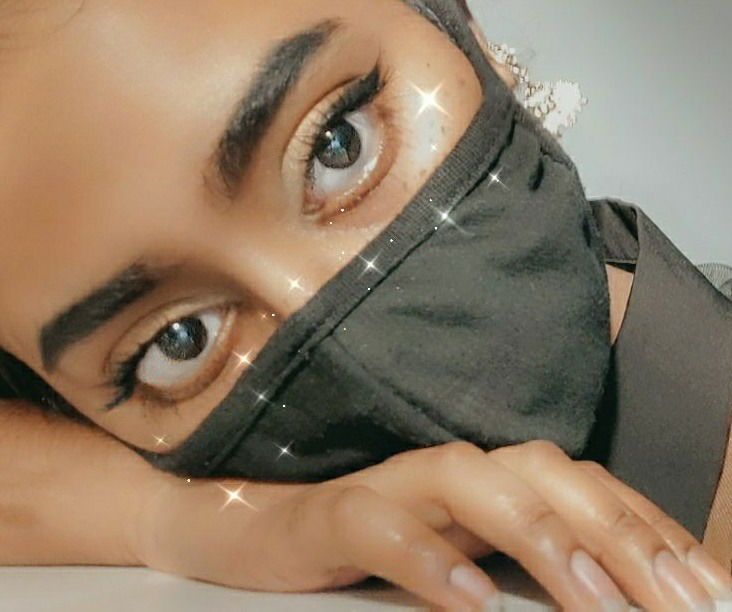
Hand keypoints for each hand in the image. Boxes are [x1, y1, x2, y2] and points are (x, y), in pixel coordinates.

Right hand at [133, 440, 731, 610]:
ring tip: (592, 599)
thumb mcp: (472, 558)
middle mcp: (454, 470)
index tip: (710, 594)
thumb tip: (618, 597)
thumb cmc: (384, 547)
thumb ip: (533, 567)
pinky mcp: (342, 510)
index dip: (654, 535)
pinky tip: (471, 602)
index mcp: (494, 480)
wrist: (268, 526)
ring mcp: (397, 484)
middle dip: (621, 535)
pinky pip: (387, 526)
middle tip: (682, 606)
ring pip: (473, 483)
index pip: (589, 489)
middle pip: (547, 474)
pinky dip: (432, 561)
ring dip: (538, 536)